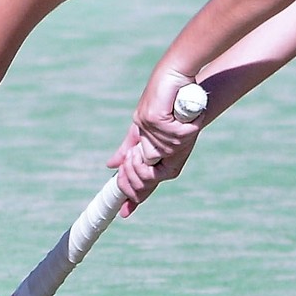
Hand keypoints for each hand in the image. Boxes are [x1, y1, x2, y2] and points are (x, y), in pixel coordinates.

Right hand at [106, 67, 205, 216]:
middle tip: (129, 159)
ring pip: (150, 169)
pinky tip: (144, 146)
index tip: (123, 213)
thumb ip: (127, 150)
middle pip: (146, 182)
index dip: (135, 199)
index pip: (147, 185)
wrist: (179, 82)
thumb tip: (111, 167)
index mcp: (162, 159)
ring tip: (137, 150)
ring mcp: (178, 149)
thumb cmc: (160, 104)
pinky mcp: (184, 136)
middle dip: (131, 176)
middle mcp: (171, 158)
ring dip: (137, 161)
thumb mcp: (139, 130)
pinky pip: (159, 151)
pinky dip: (147, 150)